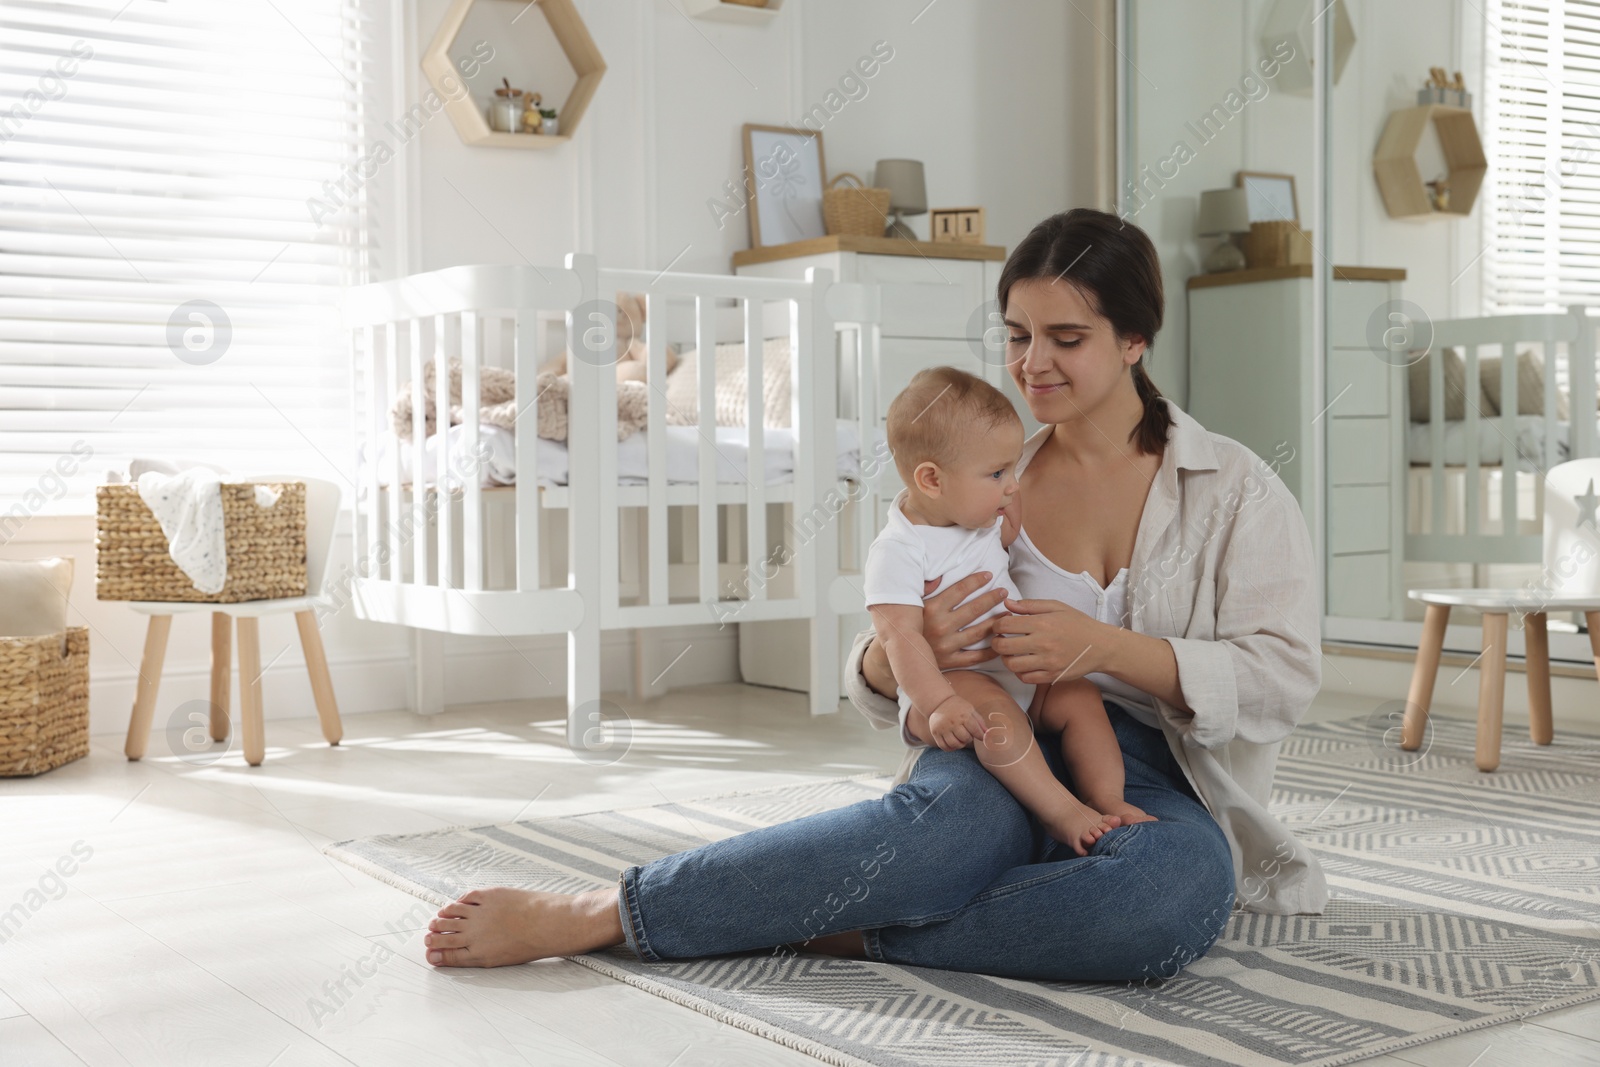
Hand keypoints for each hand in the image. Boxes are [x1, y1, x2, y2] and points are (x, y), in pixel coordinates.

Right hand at [917, 574, 1008, 669]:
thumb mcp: (912, 604)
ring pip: (978, 633)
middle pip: (973, 610)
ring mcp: (947, 646)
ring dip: (996, 622)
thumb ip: (925, 589)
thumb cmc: (909, 625)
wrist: (900, 656)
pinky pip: (975, 657)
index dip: (976, 581)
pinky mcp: (950, 662)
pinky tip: (1000, 640)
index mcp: (931, 609)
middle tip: (1004, 592)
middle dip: (991, 599)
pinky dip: (990, 651)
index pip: (959, 590)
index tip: (989, 575)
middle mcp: (940, 627)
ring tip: (1008, 614)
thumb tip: (938, 576)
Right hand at [927, 695, 987, 751]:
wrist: (940, 702)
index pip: (975, 731)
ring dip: (960, 744)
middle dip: (968, 739)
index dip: (980, 736)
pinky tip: (953, 742)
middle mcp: (952, 722)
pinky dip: (950, 748)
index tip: (981, 737)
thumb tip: (988, 734)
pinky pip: (944, 746)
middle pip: (965, 739)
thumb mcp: (971, 710)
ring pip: (954, 744)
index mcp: (963, 716)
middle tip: (967, 734)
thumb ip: (980, 722)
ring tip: (960, 739)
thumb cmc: (959, 707)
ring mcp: (943, 728)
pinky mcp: (935, 732)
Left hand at [990, 598, 1109, 684]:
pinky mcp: (1052, 676)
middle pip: (1003, 646)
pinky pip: (1025, 678)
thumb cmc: (1078, 624)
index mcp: (1042, 624)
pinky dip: (1019, 672)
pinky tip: (1023, 663)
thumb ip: (1029, 605)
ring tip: (1011, 652)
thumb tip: (1007, 603)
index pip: (1006, 625)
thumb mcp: (1056, 607)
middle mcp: (1043, 644)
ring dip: (1006, 659)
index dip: (997, 624)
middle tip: (1000, 639)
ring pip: (1012, 665)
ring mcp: (1048, 662)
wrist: (1101, 646)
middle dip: (996, 642)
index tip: (1001, 625)